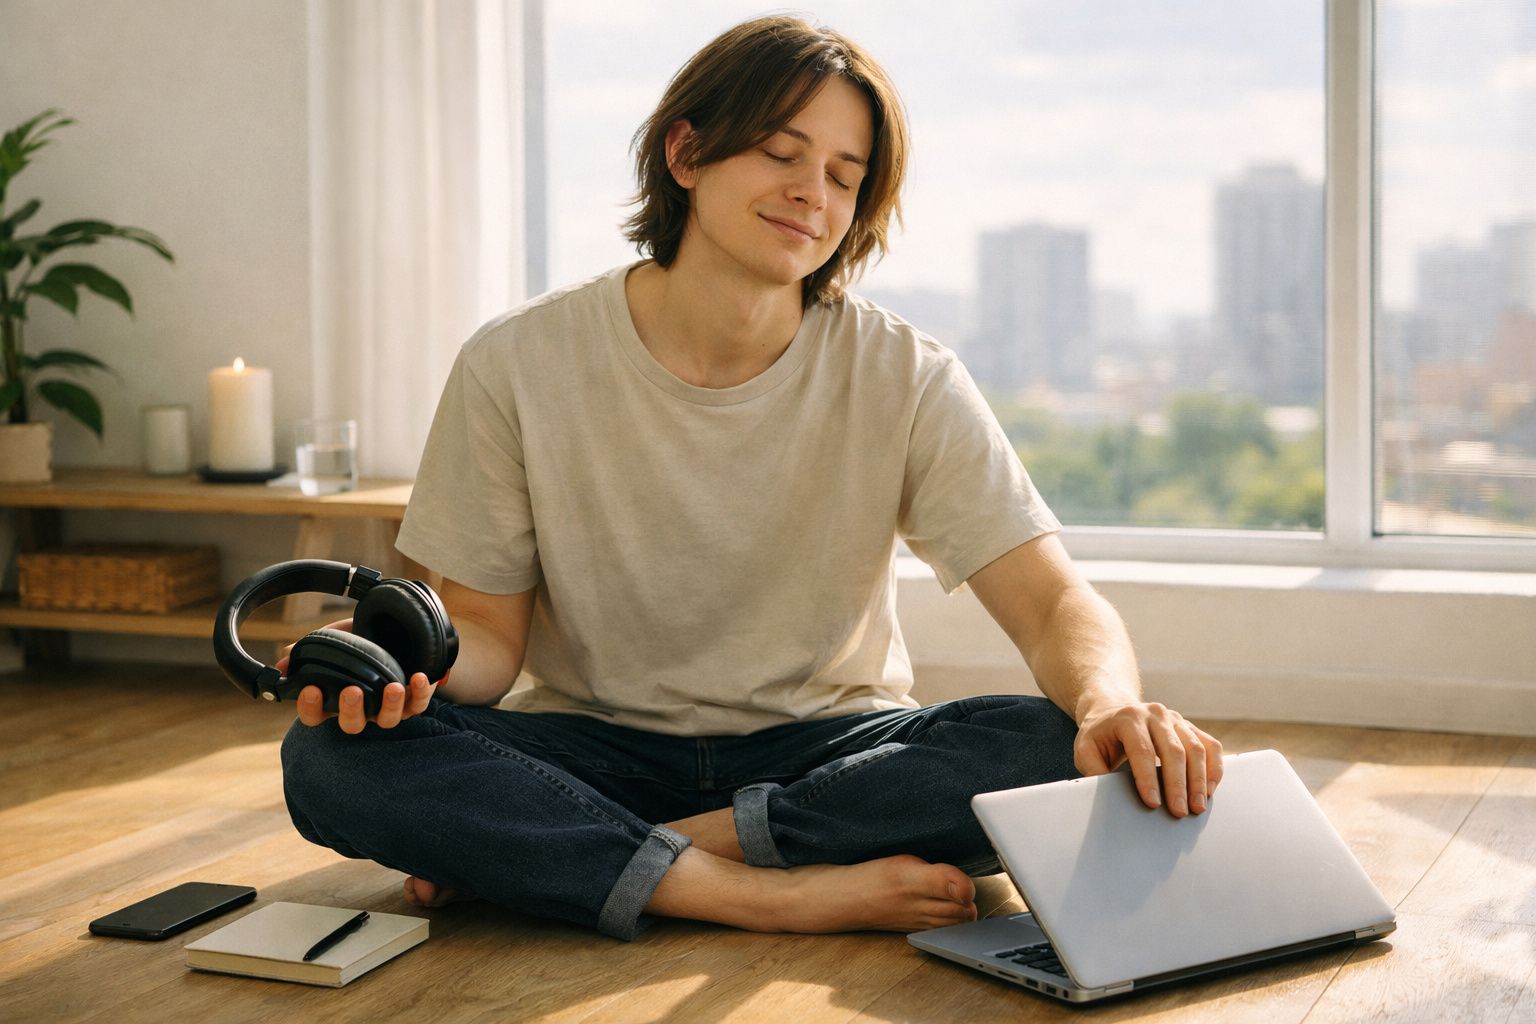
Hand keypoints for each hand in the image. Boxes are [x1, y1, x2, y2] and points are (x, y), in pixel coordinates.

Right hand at [277, 618, 439, 733]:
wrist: (394, 628)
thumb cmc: (358, 638)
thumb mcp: (332, 637)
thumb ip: (309, 647)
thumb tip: (284, 659)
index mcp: (334, 699)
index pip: (315, 715)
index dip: (310, 708)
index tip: (310, 690)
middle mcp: (361, 709)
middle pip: (353, 724)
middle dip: (351, 711)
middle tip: (351, 691)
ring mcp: (387, 707)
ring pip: (388, 720)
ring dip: (391, 706)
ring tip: (393, 687)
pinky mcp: (413, 699)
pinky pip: (418, 704)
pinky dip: (420, 693)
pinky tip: (419, 677)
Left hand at [1073, 701, 1223, 816]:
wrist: (1113, 709)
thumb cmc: (1100, 734)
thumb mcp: (1085, 748)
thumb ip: (1093, 769)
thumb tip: (1106, 793)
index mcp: (1128, 718)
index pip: (1142, 750)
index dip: (1148, 778)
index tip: (1153, 804)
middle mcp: (1155, 714)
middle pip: (1173, 750)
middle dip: (1178, 785)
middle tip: (1180, 812)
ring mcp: (1175, 718)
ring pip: (1196, 748)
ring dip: (1200, 780)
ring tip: (1198, 806)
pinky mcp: (1189, 726)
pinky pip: (1209, 745)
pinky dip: (1214, 768)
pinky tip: (1210, 789)